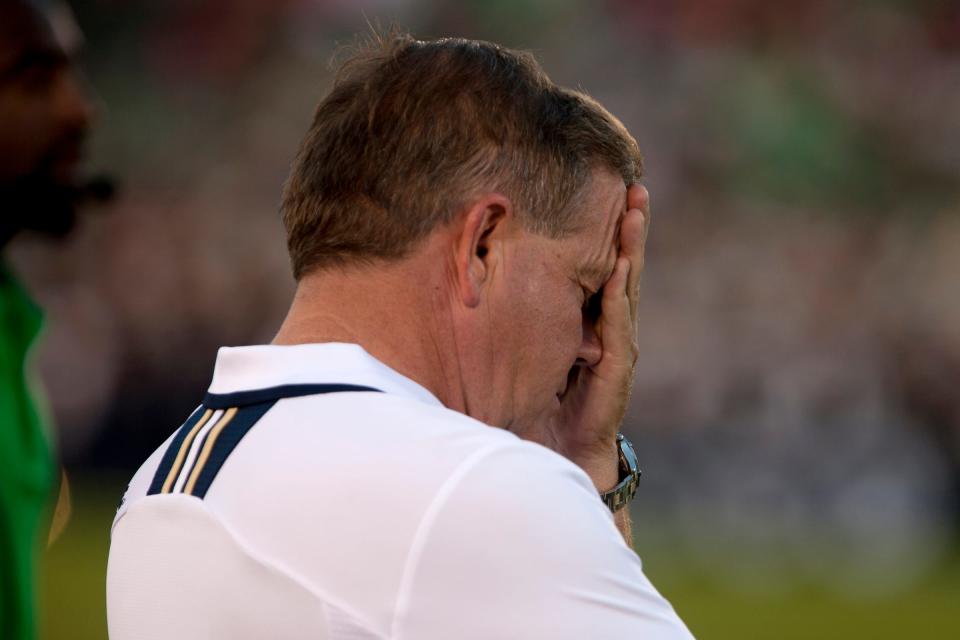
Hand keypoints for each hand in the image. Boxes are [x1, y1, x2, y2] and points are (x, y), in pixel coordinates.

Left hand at [551, 184, 649, 489]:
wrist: (557, 450)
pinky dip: (618, 291)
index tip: (614, 192)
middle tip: (635, 187)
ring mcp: (616, 344)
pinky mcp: (616, 365)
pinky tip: (620, 264)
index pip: (603, 266)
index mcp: (590, 319)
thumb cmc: (540, 400)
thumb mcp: (531, 349)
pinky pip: (617, 322)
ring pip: (626, 286)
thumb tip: (490, 277)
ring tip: (635, 211)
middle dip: (630, 227)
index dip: (610, 232)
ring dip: (631, 248)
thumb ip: (529, 318)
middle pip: (623, 267)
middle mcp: (608, 326)